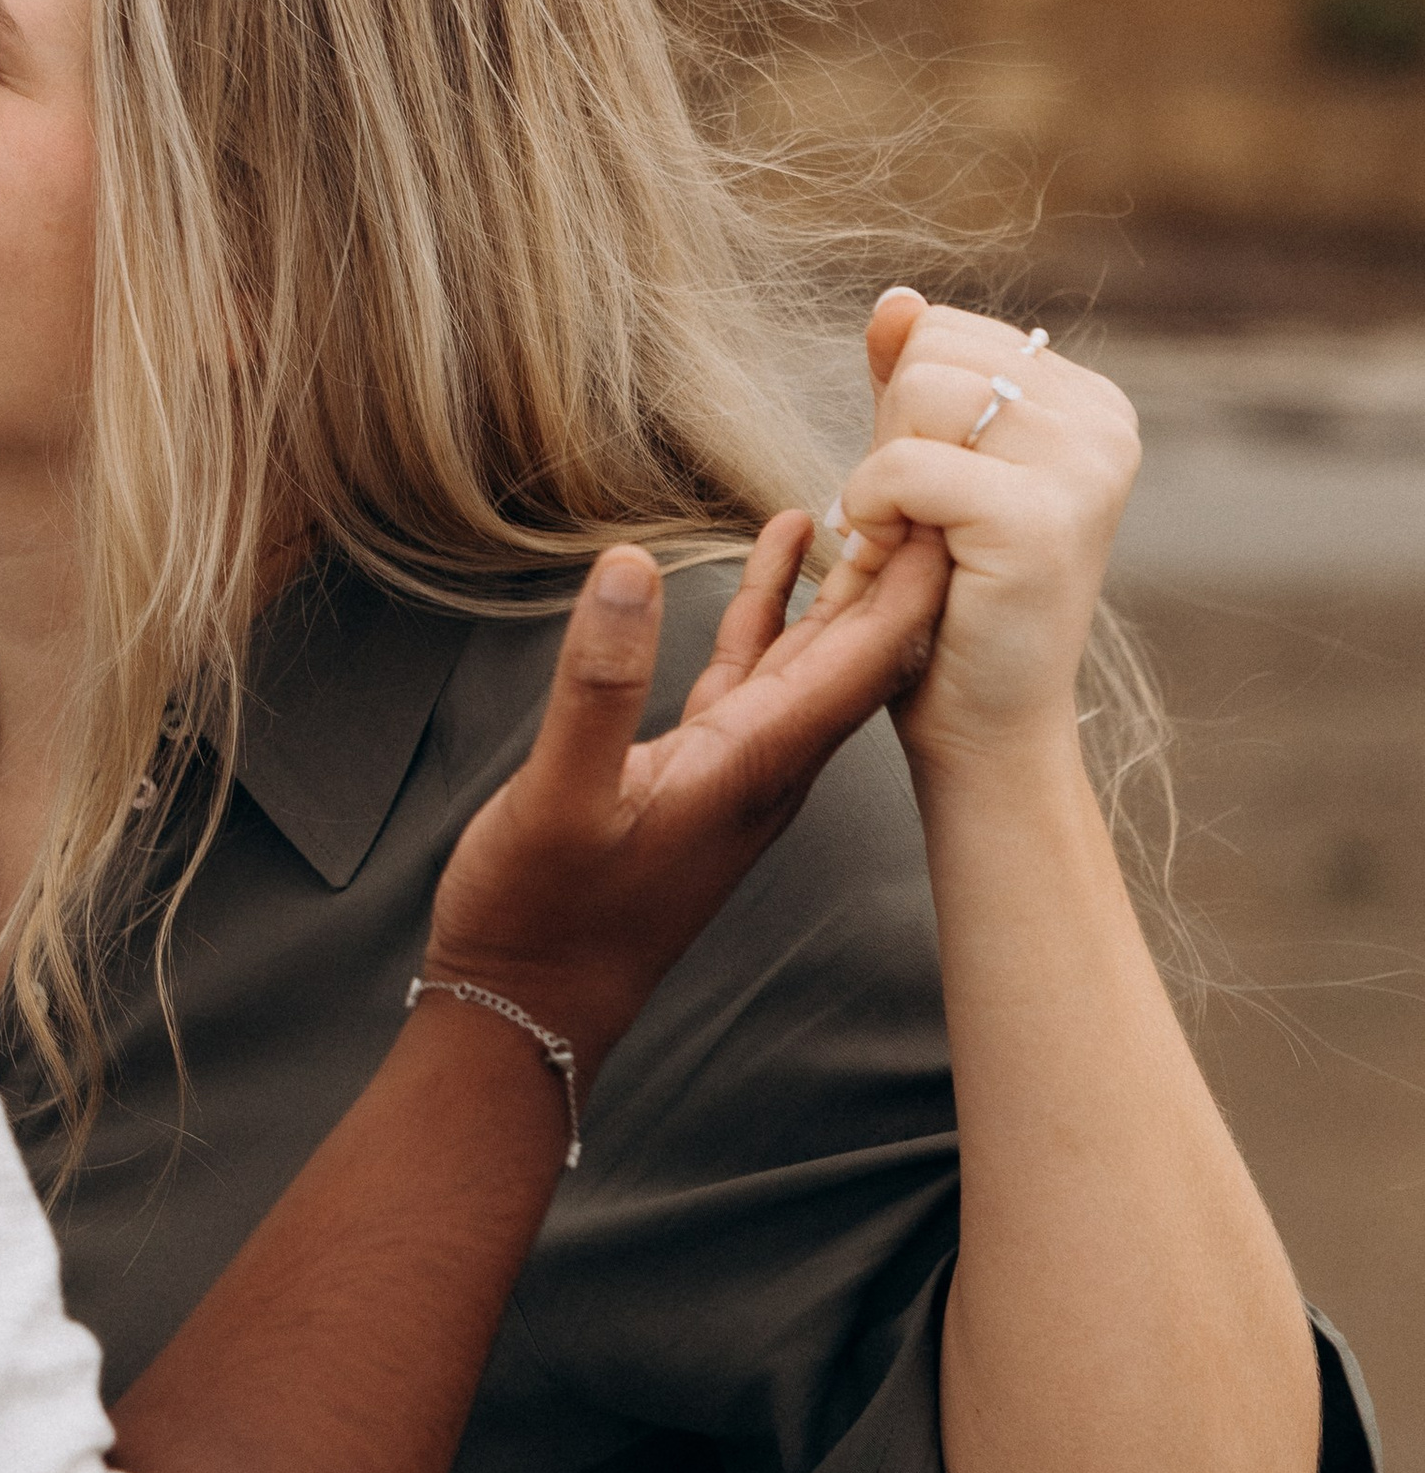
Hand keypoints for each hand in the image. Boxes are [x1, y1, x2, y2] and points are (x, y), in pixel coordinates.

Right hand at [422, 510, 949, 1090]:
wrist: (526, 1005)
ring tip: (873, 490)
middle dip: (901, 563)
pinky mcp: (695, 764)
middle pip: (861, 649)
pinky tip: (777, 554)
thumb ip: (597, 683)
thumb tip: (627, 565)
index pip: (863, 658)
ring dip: (847, 576)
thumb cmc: (542, 912)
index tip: (945, 496)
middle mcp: (766, 761)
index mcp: (754, 762)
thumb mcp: (558, 796)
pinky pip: (753, 666)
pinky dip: (771, 606)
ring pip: (814, 652)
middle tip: (933, 468)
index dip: (909, 579)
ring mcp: (735, 763)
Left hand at [806, 291, 1139, 774]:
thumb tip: (895, 298)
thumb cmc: (948, 601)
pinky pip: (902, 465)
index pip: (942, 330)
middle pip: (928, 354)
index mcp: (1089, 402)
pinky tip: (897, 564)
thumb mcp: (926, 468)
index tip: (928, 493)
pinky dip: (871, 513)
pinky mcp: (1039, 519)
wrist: (983, 725)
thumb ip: (912, 378)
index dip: (900, 410)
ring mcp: (1082, 468)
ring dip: (877, 480)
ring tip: (911, 546)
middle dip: (886, 440)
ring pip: (916, 396)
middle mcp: (1103, 424)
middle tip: (913, 527)